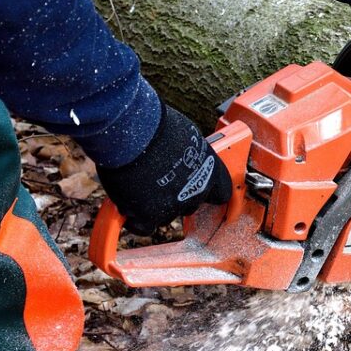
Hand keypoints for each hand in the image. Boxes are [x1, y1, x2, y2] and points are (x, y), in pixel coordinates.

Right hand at [96, 105, 231, 234]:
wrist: (132, 129)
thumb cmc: (156, 125)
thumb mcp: (186, 136)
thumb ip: (189, 154)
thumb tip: (182, 156)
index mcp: (211, 170)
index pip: (222, 192)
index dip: (210, 193)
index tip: (206, 195)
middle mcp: (198, 190)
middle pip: (191, 204)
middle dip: (177, 197)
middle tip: (159, 182)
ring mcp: (175, 205)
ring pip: (166, 215)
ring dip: (154, 205)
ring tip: (138, 185)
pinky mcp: (150, 214)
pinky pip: (143, 226)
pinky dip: (135, 219)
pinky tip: (128, 207)